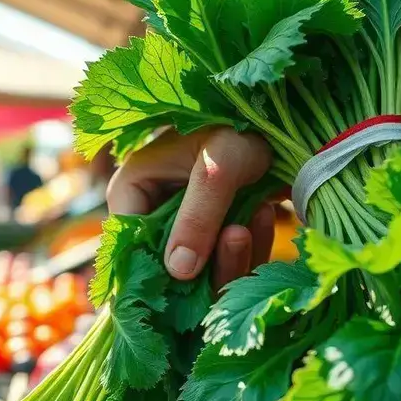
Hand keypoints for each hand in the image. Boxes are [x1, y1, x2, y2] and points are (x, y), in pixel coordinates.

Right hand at [106, 128, 276, 288]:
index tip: (187, 277)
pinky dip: (248, 251)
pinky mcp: (210, 240)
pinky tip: (263, 214)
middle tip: (238, 234)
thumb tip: (178, 272)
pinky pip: (224, 265)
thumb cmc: (237, 129)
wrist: (275, 123)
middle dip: (205, 264)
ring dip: (232, 256)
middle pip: (165, 269)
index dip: (153, 269)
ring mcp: (181, 231)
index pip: (126, 246)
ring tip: (257, 214)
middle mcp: (150, 217)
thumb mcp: (218, 167)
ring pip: (198, 275)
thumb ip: (198, 216)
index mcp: (131, 191)